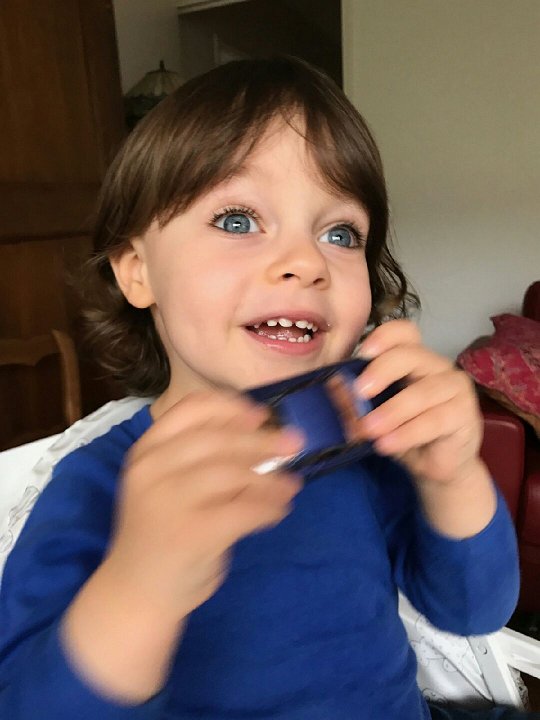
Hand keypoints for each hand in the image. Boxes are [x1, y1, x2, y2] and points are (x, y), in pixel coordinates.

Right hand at [106, 391, 303, 619]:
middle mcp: (151, 469)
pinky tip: (279, 511)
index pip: (189, 409)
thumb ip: (203, 456)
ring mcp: (168, 500)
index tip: (260, 415)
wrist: (137, 592)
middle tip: (294, 444)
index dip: (230, 407)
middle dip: (262, 441)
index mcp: (146, 450)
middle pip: (218, 439)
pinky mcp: (191, 533)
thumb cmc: (161, 531)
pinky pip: (244, 511)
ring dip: (271, 479)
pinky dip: (269, 508)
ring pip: (233, 473)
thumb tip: (260, 427)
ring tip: (290, 486)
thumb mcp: (170, 484)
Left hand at [349, 319, 482, 486]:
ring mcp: (455, 387)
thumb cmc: (403, 432)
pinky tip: (387, 444)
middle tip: (359, 393)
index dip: (384, 337)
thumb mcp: (375, 414)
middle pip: (411, 355)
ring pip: (423, 392)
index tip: (361, 354)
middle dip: (382, 371)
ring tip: (368, 429)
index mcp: (413, 358)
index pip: (404, 332)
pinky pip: (435, 420)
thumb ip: (357, 399)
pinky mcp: (465, 414)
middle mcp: (436, 366)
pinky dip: (407, 433)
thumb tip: (333, 385)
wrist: (435, 467)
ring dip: (391, 411)